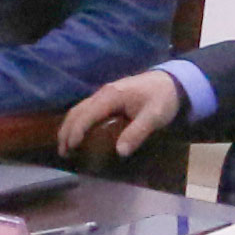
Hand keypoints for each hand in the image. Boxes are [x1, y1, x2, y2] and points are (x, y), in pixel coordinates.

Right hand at [61, 72, 185, 159]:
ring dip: (69, 127)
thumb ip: (137, 132)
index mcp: (111, 96)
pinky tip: (78, 134)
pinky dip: (77, 122)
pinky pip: (86, 109)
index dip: (76, 132)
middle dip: (67, 132)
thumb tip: (120, 152)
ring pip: (79, 109)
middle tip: (63, 152)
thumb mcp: (154, 116)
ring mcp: (104, 94)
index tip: (71, 149)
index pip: (87, 114)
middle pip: (77, 111)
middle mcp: (103, 93)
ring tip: (65, 147)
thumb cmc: (162, 98)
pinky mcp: (107, 97)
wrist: (171, 81)